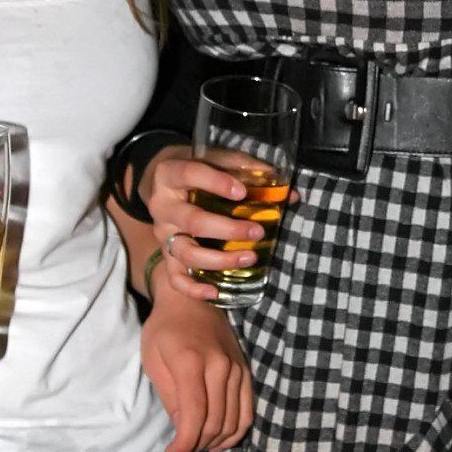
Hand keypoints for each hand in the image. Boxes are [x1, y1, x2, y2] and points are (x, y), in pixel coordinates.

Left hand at [140, 280, 253, 451]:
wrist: (191, 299)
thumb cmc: (164, 329)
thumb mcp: (153, 360)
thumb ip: (170, 396)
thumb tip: (184, 429)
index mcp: (192, 361)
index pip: (195, 415)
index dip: (185, 443)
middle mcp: (220, 366)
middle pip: (215, 422)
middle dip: (196, 445)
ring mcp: (237, 368)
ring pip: (233, 421)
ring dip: (215, 442)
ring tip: (196, 446)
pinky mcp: (246, 371)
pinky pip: (247, 411)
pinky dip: (235, 431)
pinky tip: (219, 440)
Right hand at [143, 144, 264, 302]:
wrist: (165, 182)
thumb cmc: (199, 169)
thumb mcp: (216, 158)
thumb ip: (247, 169)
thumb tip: (288, 193)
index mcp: (170, 174)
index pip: (191, 174)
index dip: (216, 183)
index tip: (242, 192)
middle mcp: (162, 206)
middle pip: (192, 221)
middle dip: (228, 230)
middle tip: (257, 232)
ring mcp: (163, 234)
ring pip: (186, 253)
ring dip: (219, 260)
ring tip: (249, 258)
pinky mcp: (166, 256)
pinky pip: (175, 278)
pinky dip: (193, 289)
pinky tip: (216, 293)